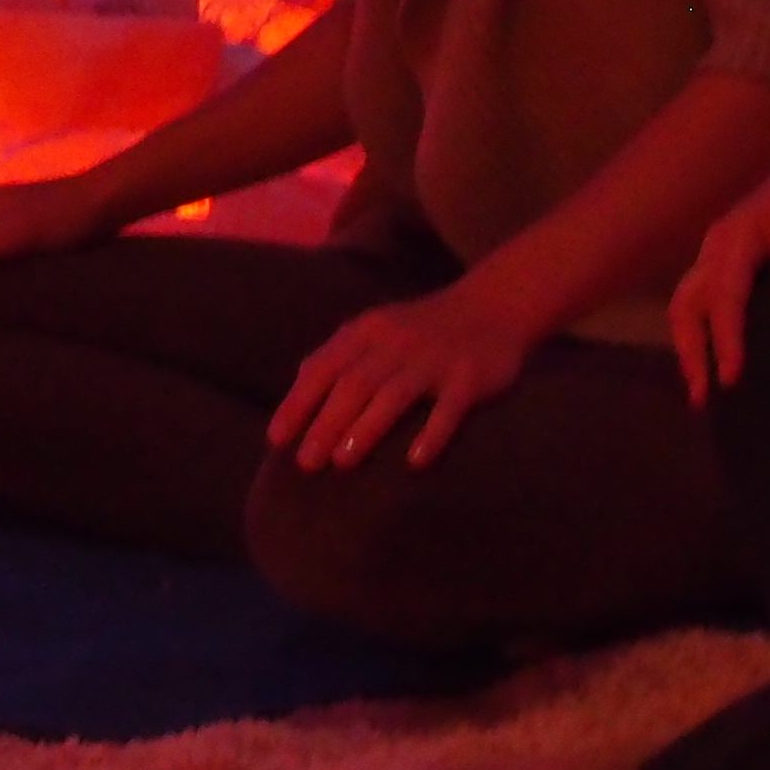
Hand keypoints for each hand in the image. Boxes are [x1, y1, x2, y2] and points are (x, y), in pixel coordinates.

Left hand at [269, 282, 542, 470]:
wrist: (493, 306)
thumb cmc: (422, 330)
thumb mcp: (375, 332)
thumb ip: (339, 357)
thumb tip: (298, 391)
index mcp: (365, 333)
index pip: (322, 367)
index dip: (298, 403)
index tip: (276, 439)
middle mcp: (394, 343)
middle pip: (353, 384)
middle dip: (325, 423)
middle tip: (305, 463)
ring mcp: (432, 359)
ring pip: (393, 394)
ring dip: (365, 427)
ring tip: (342, 462)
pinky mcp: (468, 377)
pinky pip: (448, 409)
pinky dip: (431, 434)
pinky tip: (415, 462)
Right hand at [668, 111, 769, 401]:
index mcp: (736, 234)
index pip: (723, 295)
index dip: (726, 338)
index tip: (733, 380)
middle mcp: (720, 244)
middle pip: (687, 302)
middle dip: (690, 349)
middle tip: (703, 397)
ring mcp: (726, 251)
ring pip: (693, 302)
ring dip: (694, 343)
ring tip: (704, 387)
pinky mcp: (742, 260)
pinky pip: (712, 299)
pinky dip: (710, 330)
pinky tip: (724, 355)